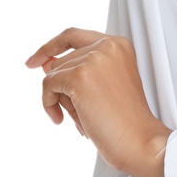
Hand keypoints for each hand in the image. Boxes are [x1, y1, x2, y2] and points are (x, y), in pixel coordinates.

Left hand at [25, 27, 171, 176]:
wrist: (140, 141)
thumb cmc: (126, 121)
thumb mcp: (104, 85)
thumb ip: (79, 68)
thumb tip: (44, 64)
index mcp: (118, 45)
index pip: (73, 36)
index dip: (51, 46)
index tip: (36, 60)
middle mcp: (107, 45)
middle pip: (62, 61)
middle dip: (62, 89)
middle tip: (80, 113)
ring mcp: (93, 59)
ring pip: (53, 74)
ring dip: (61, 100)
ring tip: (83, 118)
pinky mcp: (79, 76)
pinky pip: (47, 85)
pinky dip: (49, 104)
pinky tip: (61, 119)